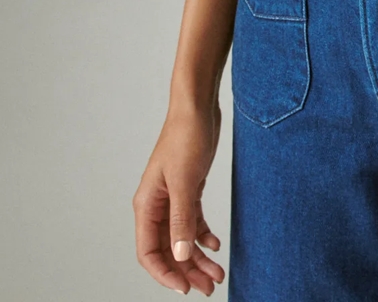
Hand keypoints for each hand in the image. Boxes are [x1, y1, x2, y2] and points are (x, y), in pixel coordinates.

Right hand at [133, 105, 225, 294]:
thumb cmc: (186, 136)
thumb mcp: (186, 181)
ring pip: (181, 238)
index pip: (148, 252)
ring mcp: (173, 197)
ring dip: (197, 257)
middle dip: (187, 271)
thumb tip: (179, 255)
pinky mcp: (188, 188)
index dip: (165, 274)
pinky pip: (192, 221)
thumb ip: (181, 219)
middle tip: (209, 287)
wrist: (198, 106)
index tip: (186, 288)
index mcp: (147, 205)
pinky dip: (202, 235)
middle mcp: (157, 205)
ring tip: (217, 273)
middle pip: (167, 249)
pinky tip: (215, 244)